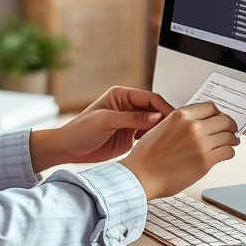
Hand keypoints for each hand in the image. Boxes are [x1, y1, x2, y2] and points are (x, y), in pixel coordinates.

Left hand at [29, 87, 173, 171]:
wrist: (68, 149)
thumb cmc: (80, 130)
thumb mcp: (106, 121)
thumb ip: (131, 118)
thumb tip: (156, 116)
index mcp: (122, 96)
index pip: (150, 98)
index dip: (163, 107)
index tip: (173, 118)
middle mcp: (127, 107)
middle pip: (155, 110)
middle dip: (166, 119)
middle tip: (177, 130)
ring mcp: (130, 122)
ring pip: (154, 123)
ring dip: (162, 130)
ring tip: (171, 139)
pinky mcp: (130, 136)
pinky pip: (148, 135)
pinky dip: (155, 139)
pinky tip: (160, 145)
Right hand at [120, 101, 238, 199]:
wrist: (141, 176)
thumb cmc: (147, 156)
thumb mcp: (161, 127)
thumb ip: (181, 122)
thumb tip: (199, 123)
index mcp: (180, 115)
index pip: (210, 107)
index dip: (218, 113)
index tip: (220, 118)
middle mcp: (192, 127)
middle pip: (223, 120)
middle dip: (229, 125)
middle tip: (231, 129)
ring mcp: (200, 144)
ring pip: (228, 136)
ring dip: (231, 139)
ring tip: (230, 142)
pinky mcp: (205, 161)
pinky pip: (227, 152)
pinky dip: (229, 152)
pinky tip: (225, 153)